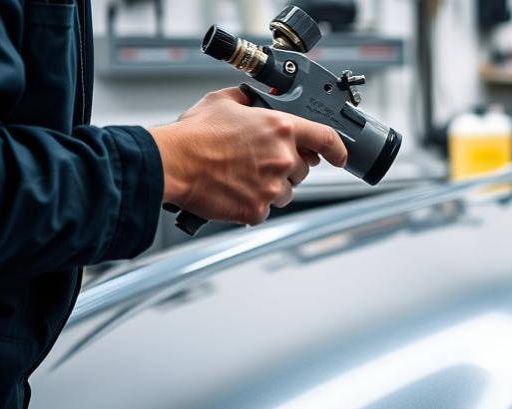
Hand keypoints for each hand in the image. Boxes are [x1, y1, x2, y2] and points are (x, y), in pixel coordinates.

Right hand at [148, 88, 347, 224]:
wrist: (172, 163)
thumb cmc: (194, 134)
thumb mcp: (224, 101)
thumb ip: (249, 98)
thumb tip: (255, 96)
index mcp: (280, 127)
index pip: (326, 138)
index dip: (337, 149)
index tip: (339, 156)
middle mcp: (283, 157)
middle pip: (303, 168)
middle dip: (287, 166)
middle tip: (260, 162)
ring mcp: (273, 186)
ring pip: (287, 192)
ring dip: (272, 187)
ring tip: (243, 177)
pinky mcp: (258, 209)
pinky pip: (265, 209)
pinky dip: (253, 204)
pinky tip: (235, 191)